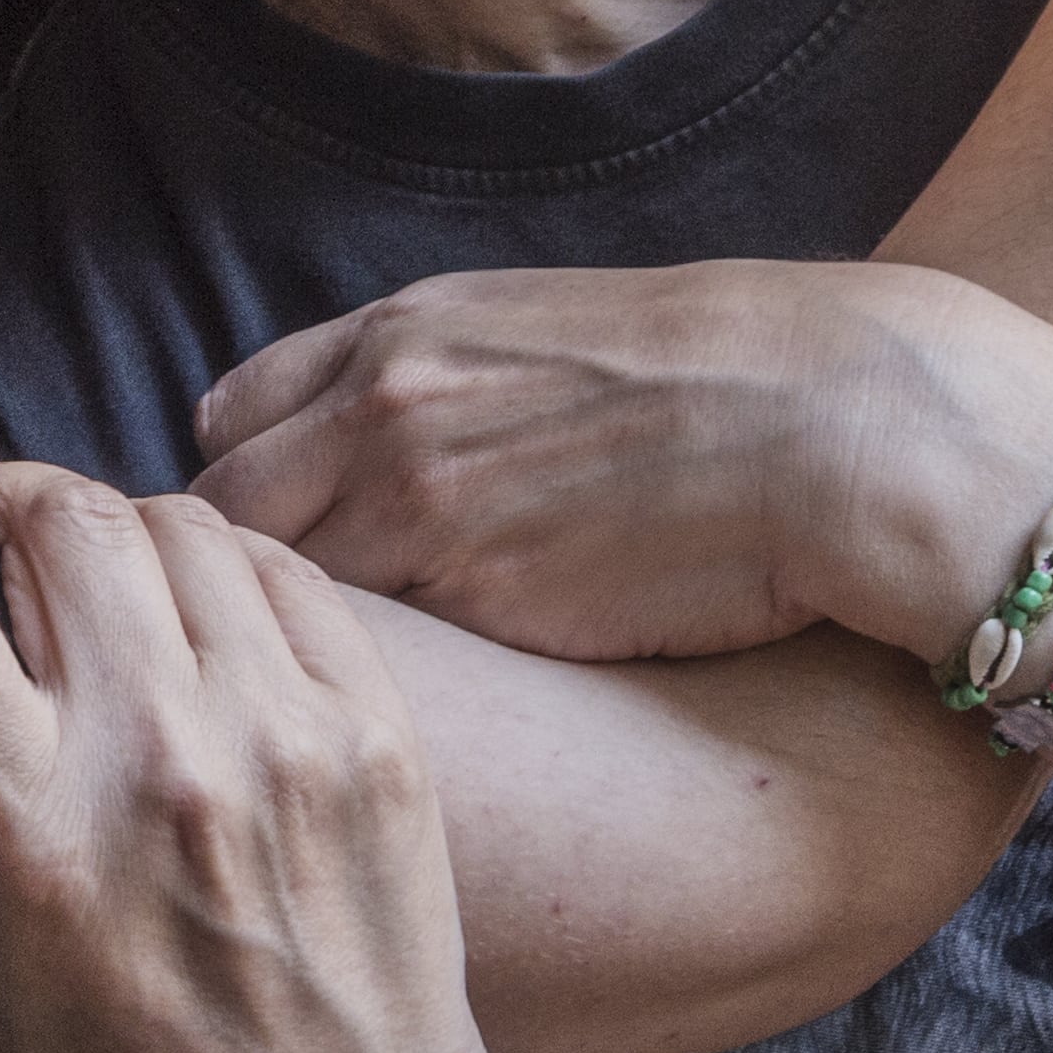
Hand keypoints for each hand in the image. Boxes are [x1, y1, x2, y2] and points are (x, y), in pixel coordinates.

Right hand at [0, 397, 600, 1052]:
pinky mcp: (372, 734)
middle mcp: (154, 765)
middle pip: (55, 526)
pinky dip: (216, 561)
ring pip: (172, 528)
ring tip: (73, 567)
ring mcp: (280, 739)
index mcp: (17, 832)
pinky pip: (278, 570)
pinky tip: (183, 606)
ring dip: (104, 524)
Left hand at [191, 259, 1052, 665]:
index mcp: (402, 334)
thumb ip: (447, 382)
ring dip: (288, 645)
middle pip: (217, 516)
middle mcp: (380, 408)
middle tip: (280, 645)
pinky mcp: (472, 602)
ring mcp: (414, 505)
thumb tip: (396, 443)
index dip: (244, 491)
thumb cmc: (723, 383)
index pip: (232, 420)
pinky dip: (366, 689)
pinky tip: (405, 718)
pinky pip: (364, 659)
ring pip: (271, 600)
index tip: (272, 547)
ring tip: (328, 697)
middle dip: (235, 580)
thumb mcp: (549, 336)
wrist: (835, 425)